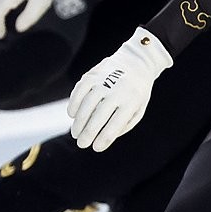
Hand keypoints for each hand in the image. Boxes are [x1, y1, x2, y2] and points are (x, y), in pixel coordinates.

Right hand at [68, 27, 172, 150]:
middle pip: (98, 117)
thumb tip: (104, 139)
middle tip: (81, 144)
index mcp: (131, 102)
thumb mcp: (138, 110)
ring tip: (75, 133)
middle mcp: (117, 91)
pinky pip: (79, 90)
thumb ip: (123, 125)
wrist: (136, 63)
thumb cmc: (136, 93)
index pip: (115, 125)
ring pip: (86, 104)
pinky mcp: (93, 74)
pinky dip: (74, 103)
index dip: (104, 139)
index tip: (96, 148)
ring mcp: (104, 81)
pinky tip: (72, 115)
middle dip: (88, 133)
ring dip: (79, 122)